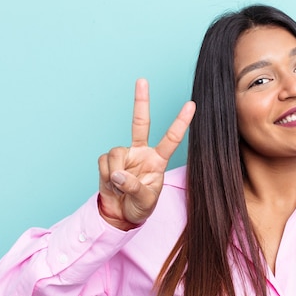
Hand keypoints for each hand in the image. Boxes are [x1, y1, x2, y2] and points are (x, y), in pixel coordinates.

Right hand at [97, 78, 194, 230]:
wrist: (120, 215)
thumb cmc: (139, 207)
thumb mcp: (144, 201)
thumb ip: (134, 187)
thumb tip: (117, 174)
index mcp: (158, 160)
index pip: (172, 139)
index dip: (181, 122)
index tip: (191, 104)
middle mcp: (141, 152)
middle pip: (141, 123)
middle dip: (141, 101)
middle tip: (142, 80)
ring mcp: (125, 155)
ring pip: (116, 152)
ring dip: (115, 172)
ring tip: (119, 187)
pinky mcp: (108, 161)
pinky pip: (104, 163)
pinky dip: (105, 176)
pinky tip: (110, 185)